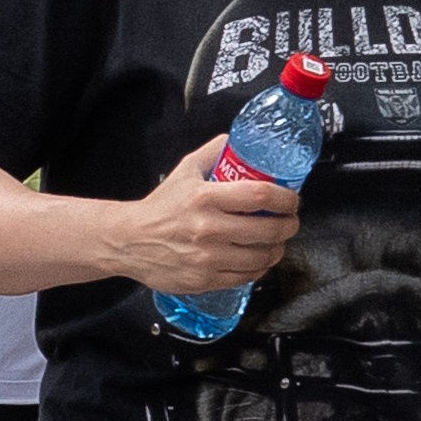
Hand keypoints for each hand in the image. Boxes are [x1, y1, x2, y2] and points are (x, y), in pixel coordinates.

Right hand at [119, 138, 300, 296]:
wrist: (129, 240)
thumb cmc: (159, 208)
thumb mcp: (184, 171)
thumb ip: (213, 153)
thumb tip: (238, 141)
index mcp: (204, 198)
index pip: (260, 196)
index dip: (285, 198)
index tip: (292, 199)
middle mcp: (207, 229)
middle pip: (268, 230)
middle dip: (289, 225)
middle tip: (290, 221)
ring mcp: (207, 258)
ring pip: (261, 257)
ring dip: (278, 248)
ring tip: (277, 241)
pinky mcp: (205, 280)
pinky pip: (246, 276)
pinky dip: (259, 267)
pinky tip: (258, 259)